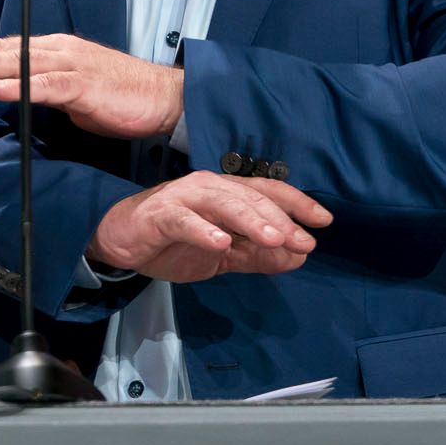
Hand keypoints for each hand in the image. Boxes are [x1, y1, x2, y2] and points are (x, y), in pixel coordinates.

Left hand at [0, 33, 181, 140]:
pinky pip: (47, 85)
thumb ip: (39, 88)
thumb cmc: (116, 96)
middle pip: (0, 50)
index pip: (1, 49)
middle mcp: (56, 50)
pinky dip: (20, 86)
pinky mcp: (85, 84)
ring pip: (17, 61)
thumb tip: (10, 93)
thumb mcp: (69, 90)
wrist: (164, 98)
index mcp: (51, 51)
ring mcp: (71, 64)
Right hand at [87, 172, 333, 283]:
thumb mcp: (223, 255)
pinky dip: (203, 230)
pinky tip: (220, 243)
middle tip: (303, 240)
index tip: (323, 221)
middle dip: (279, 218)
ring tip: (274, 238)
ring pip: (224, 203)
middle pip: (251, 197)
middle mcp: (210, 187)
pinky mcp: (161, 215)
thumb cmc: (174, 242)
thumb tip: (298, 256)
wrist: (121, 242)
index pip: (268, 192)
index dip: (296, 203)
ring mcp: (185, 198)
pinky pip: (185, 221)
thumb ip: (258, 255)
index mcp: (227, 193)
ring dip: (251, 220)